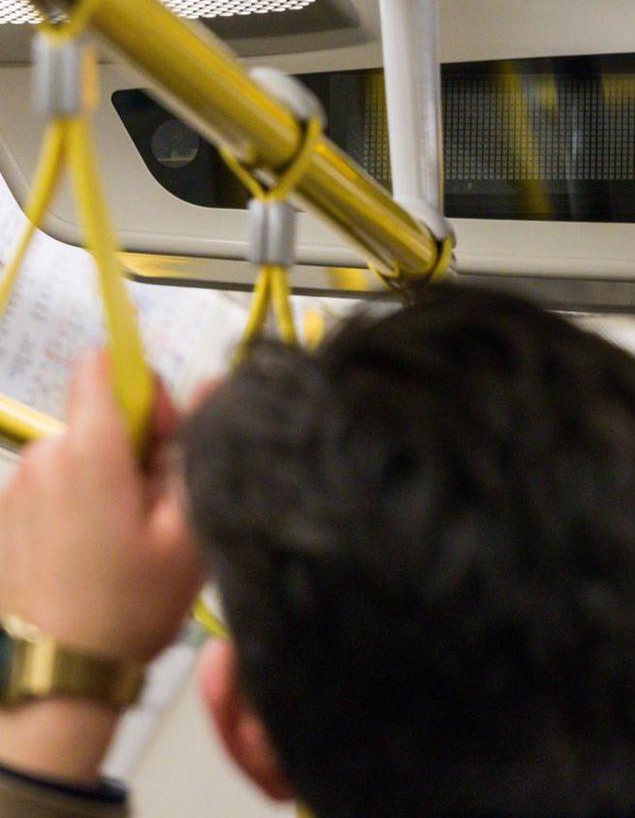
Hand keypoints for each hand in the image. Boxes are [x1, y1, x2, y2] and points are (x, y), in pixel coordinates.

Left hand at [0, 354, 206, 782]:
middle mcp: (45, 456)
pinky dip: (75, 509)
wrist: (60, 671)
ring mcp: (17, 487)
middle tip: (156, 512)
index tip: (168, 442)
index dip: (147, 390)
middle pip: (98, 418)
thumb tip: (213, 385)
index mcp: (92, 450)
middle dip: (132, 449)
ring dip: (104, 482)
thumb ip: (198, 451)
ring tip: (124, 543)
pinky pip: (53, 489)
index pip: (106, 365)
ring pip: (77, 457)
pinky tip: (91, 558)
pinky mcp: (4, 517)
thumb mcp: (190, 530)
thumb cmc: (132, 602)